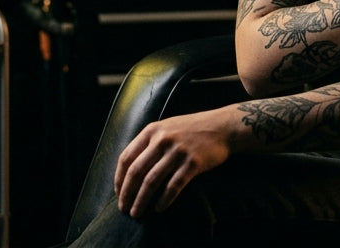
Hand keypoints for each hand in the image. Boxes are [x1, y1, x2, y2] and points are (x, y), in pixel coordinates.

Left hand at [114, 110, 232, 218]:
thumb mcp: (167, 127)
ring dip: (141, 200)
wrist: (222, 127)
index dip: (119, 178)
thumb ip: (149, 142)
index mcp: (152, 130)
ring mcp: (178, 151)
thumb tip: (130, 169)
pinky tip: (159, 208)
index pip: (126, 157)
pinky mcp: (193, 163)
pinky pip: (174, 186)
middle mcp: (163, 139)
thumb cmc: (192, 129)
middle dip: (127, 193)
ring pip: (152, 181)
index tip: (118, 193)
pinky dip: (164, 200)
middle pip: (136, 171)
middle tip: (123, 208)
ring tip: (137, 212)